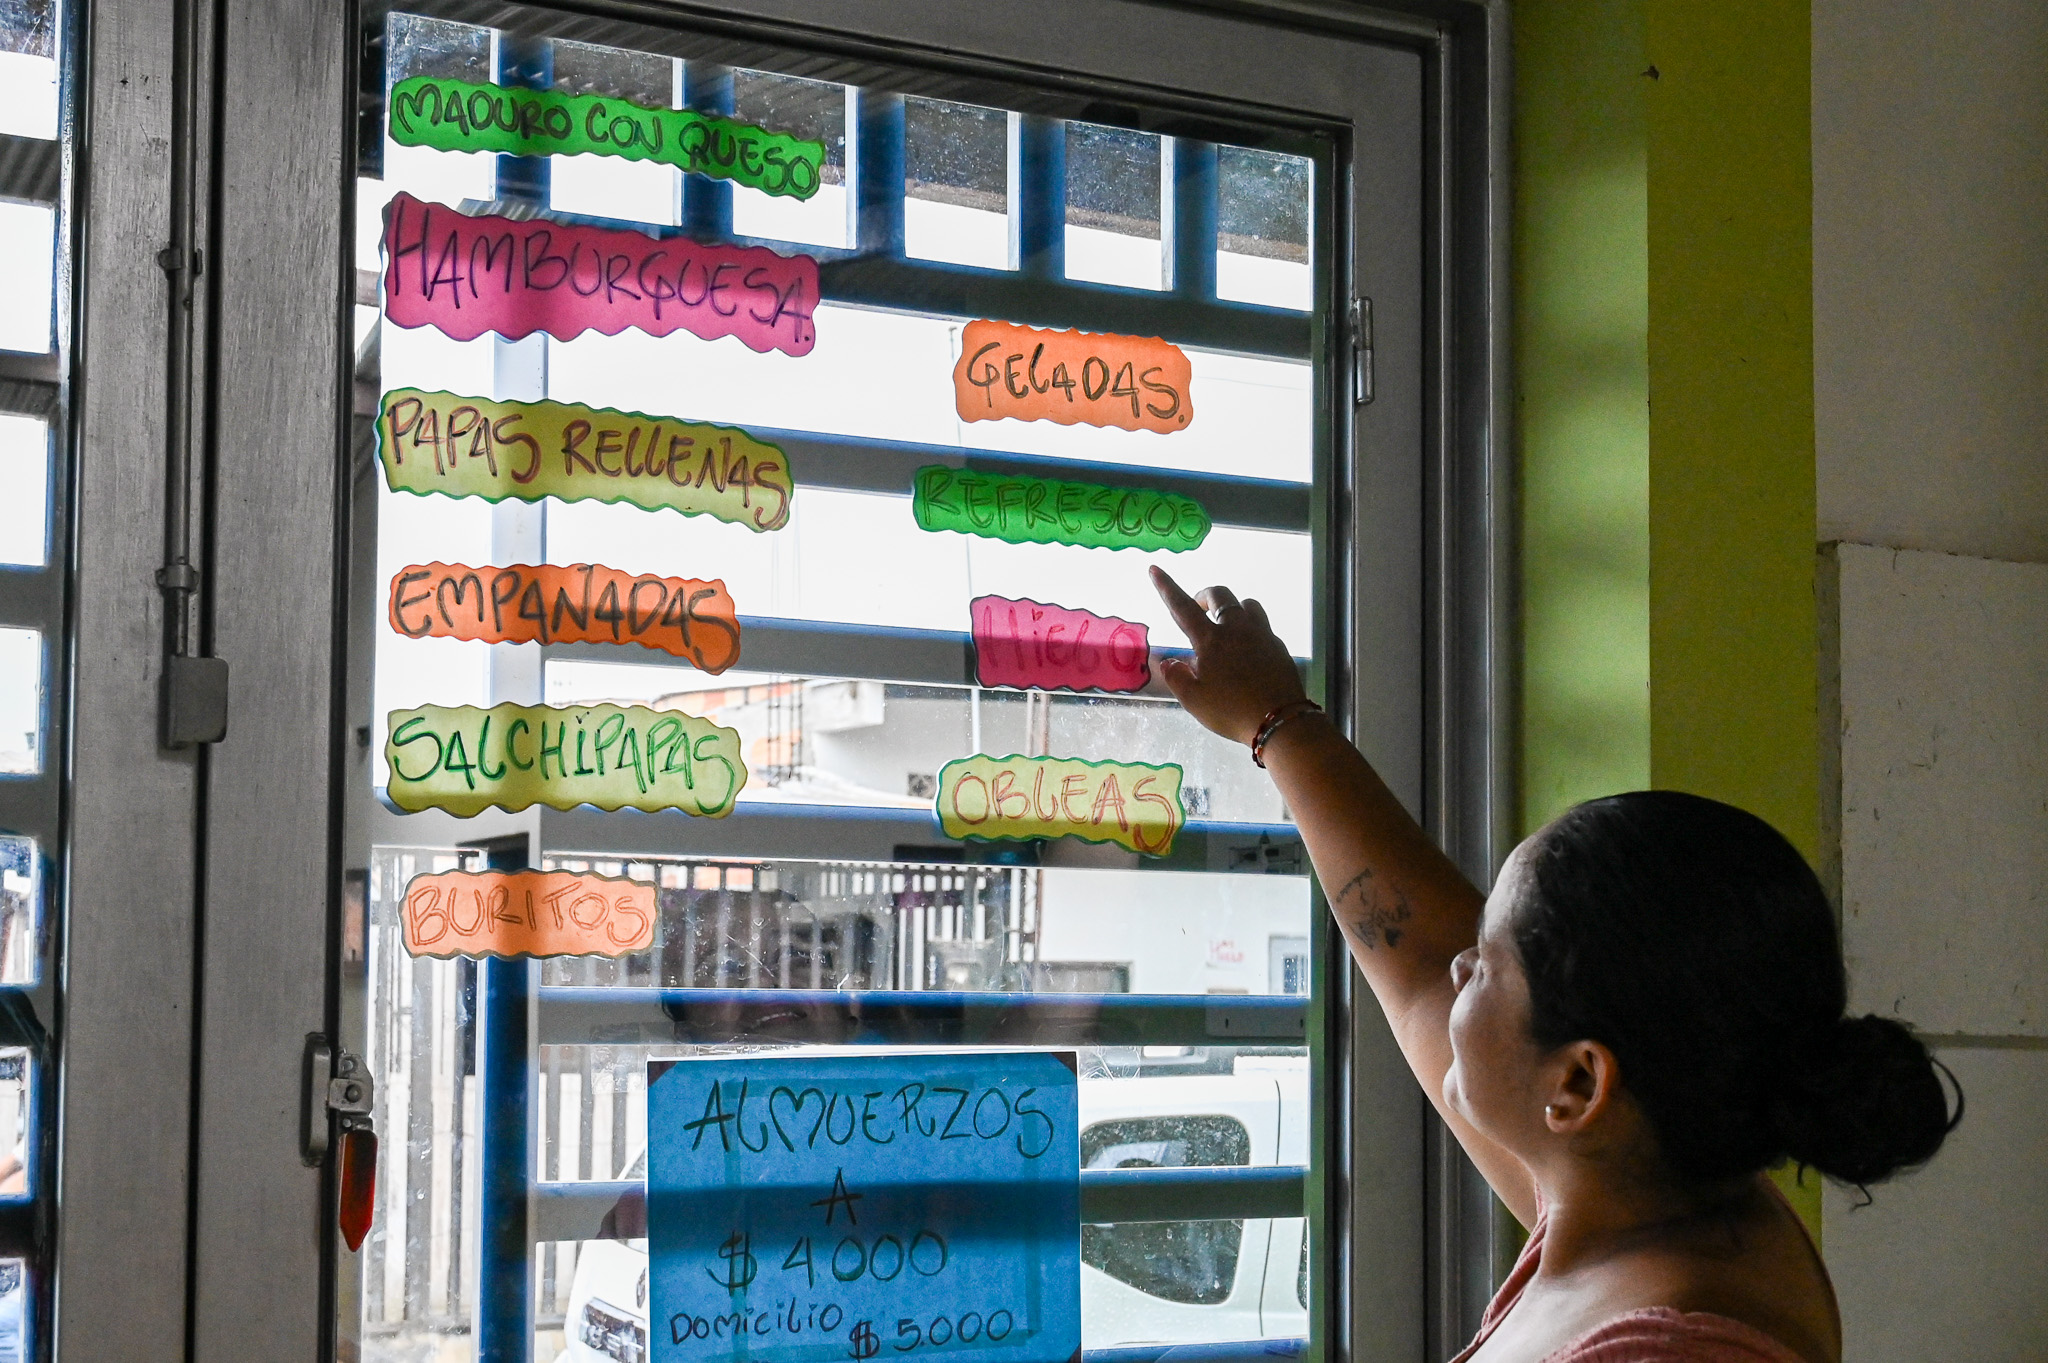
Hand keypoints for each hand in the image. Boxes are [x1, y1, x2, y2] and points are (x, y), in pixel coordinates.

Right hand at [1150, 566, 1307, 745]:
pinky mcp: (1278, 646)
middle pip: (1220, 595)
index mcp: (1211, 640)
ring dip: (1232, 608)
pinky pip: (1262, 625)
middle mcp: (1237, 630)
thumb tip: (1169, 662)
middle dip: (1204, 596)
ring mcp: (1262, 635)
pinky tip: (1247, 648)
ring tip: (1225, 625)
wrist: (1281, 721)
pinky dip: (1250, 628)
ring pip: (1247, 604)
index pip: (1182, 607)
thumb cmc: (1232, 711)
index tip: (1155, 569)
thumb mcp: (1194, 700)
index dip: (1166, 587)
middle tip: (1198, 609)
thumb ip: (1177, 677)